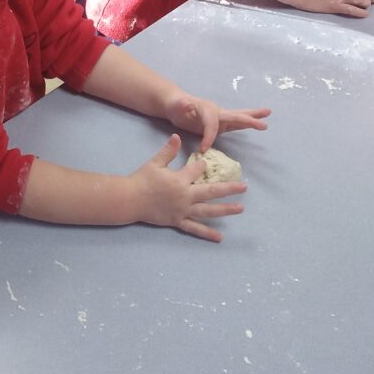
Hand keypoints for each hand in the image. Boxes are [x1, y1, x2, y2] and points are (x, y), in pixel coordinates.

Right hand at [128, 134, 246, 241]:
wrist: (130, 199)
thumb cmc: (142, 180)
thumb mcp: (155, 163)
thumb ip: (168, 151)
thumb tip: (176, 136)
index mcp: (180, 180)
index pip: (197, 170)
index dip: (202, 166)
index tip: (205, 164)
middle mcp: (185, 196)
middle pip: (211, 192)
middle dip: (229, 189)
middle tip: (244, 188)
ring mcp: (183, 210)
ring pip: (208, 211)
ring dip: (225, 210)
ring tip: (240, 209)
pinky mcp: (178, 221)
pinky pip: (194, 228)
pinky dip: (207, 233)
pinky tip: (220, 237)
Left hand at [165, 93, 270, 150]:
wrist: (176, 105)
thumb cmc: (176, 106)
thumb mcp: (177, 106)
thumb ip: (183, 105)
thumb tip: (188, 104)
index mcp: (208, 110)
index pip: (212, 125)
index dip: (209, 136)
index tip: (203, 149)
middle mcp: (217, 112)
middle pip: (236, 116)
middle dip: (249, 120)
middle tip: (264, 124)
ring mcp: (220, 117)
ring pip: (239, 118)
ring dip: (253, 118)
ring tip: (268, 113)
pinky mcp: (220, 123)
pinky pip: (235, 125)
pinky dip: (245, 124)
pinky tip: (255, 124)